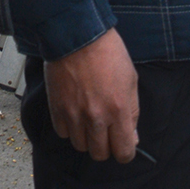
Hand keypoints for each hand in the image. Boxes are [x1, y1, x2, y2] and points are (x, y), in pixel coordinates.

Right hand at [45, 28, 139, 163]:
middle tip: (106, 129)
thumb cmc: (107, 52)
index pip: (124, 152)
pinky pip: (64, 133)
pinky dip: (70, 127)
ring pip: (81, 146)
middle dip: (106, 145)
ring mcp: (74, 115)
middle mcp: (96, 118)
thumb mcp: (130, 79)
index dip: (125, 151)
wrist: (78, 34)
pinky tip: (75, 110)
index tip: (123, 144)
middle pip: (100, 154)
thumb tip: (132, 138)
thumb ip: (132, 112)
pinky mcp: (57, 110)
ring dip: (86, 137)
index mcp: (119, 110)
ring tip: (89, 116)